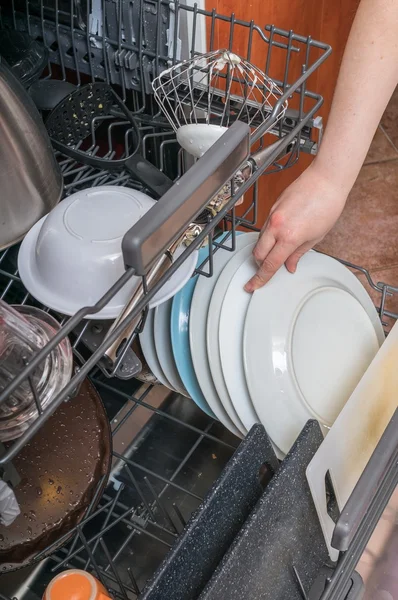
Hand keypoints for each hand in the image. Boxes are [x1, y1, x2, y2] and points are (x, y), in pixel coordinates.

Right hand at [245, 163, 348, 291]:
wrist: (326, 180)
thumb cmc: (327, 205)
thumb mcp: (316, 237)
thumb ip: (298, 253)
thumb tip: (290, 265)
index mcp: (289, 237)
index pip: (269, 265)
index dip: (260, 278)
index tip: (253, 285)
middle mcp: (276, 227)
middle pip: (258, 254)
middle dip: (260, 264)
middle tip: (267, 269)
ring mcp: (272, 216)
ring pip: (259, 241)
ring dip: (264, 250)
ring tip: (278, 251)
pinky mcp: (272, 208)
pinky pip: (264, 228)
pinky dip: (268, 237)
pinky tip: (279, 236)